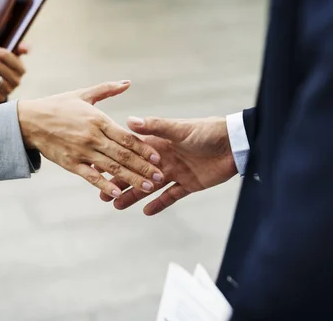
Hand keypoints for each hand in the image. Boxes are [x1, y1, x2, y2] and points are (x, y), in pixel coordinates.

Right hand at [17, 81, 163, 197]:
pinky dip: (105, 185)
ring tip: (147, 187)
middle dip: (143, 167)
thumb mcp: (84, 94)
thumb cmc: (58, 105)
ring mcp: (82, 152)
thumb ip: (108, 89)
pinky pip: (91, 176)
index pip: (127, 137)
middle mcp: (92, 137)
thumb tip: (128, 82)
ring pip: (111, 168)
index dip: (144, 148)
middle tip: (160, 177)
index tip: (158, 157)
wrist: (29, 121)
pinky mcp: (71, 164)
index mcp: (98, 120)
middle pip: (123, 155)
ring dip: (131, 179)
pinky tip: (118, 193)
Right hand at [99, 116, 237, 214]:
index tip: (99, 167)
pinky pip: (171, 196)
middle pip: (138, 173)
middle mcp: (165, 159)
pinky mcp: (189, 184)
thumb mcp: (179, 128)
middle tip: (103, 194)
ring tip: (117, 205)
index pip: (133, 153)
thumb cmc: (207, 131)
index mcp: (160, 144)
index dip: (116, 160)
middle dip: (121, 182)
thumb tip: (129, 120)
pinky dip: (160, 204)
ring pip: (150, 187)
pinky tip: (145, 212)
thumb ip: (155, 126)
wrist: (233, 144)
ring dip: (134, 195)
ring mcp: (176, 172)